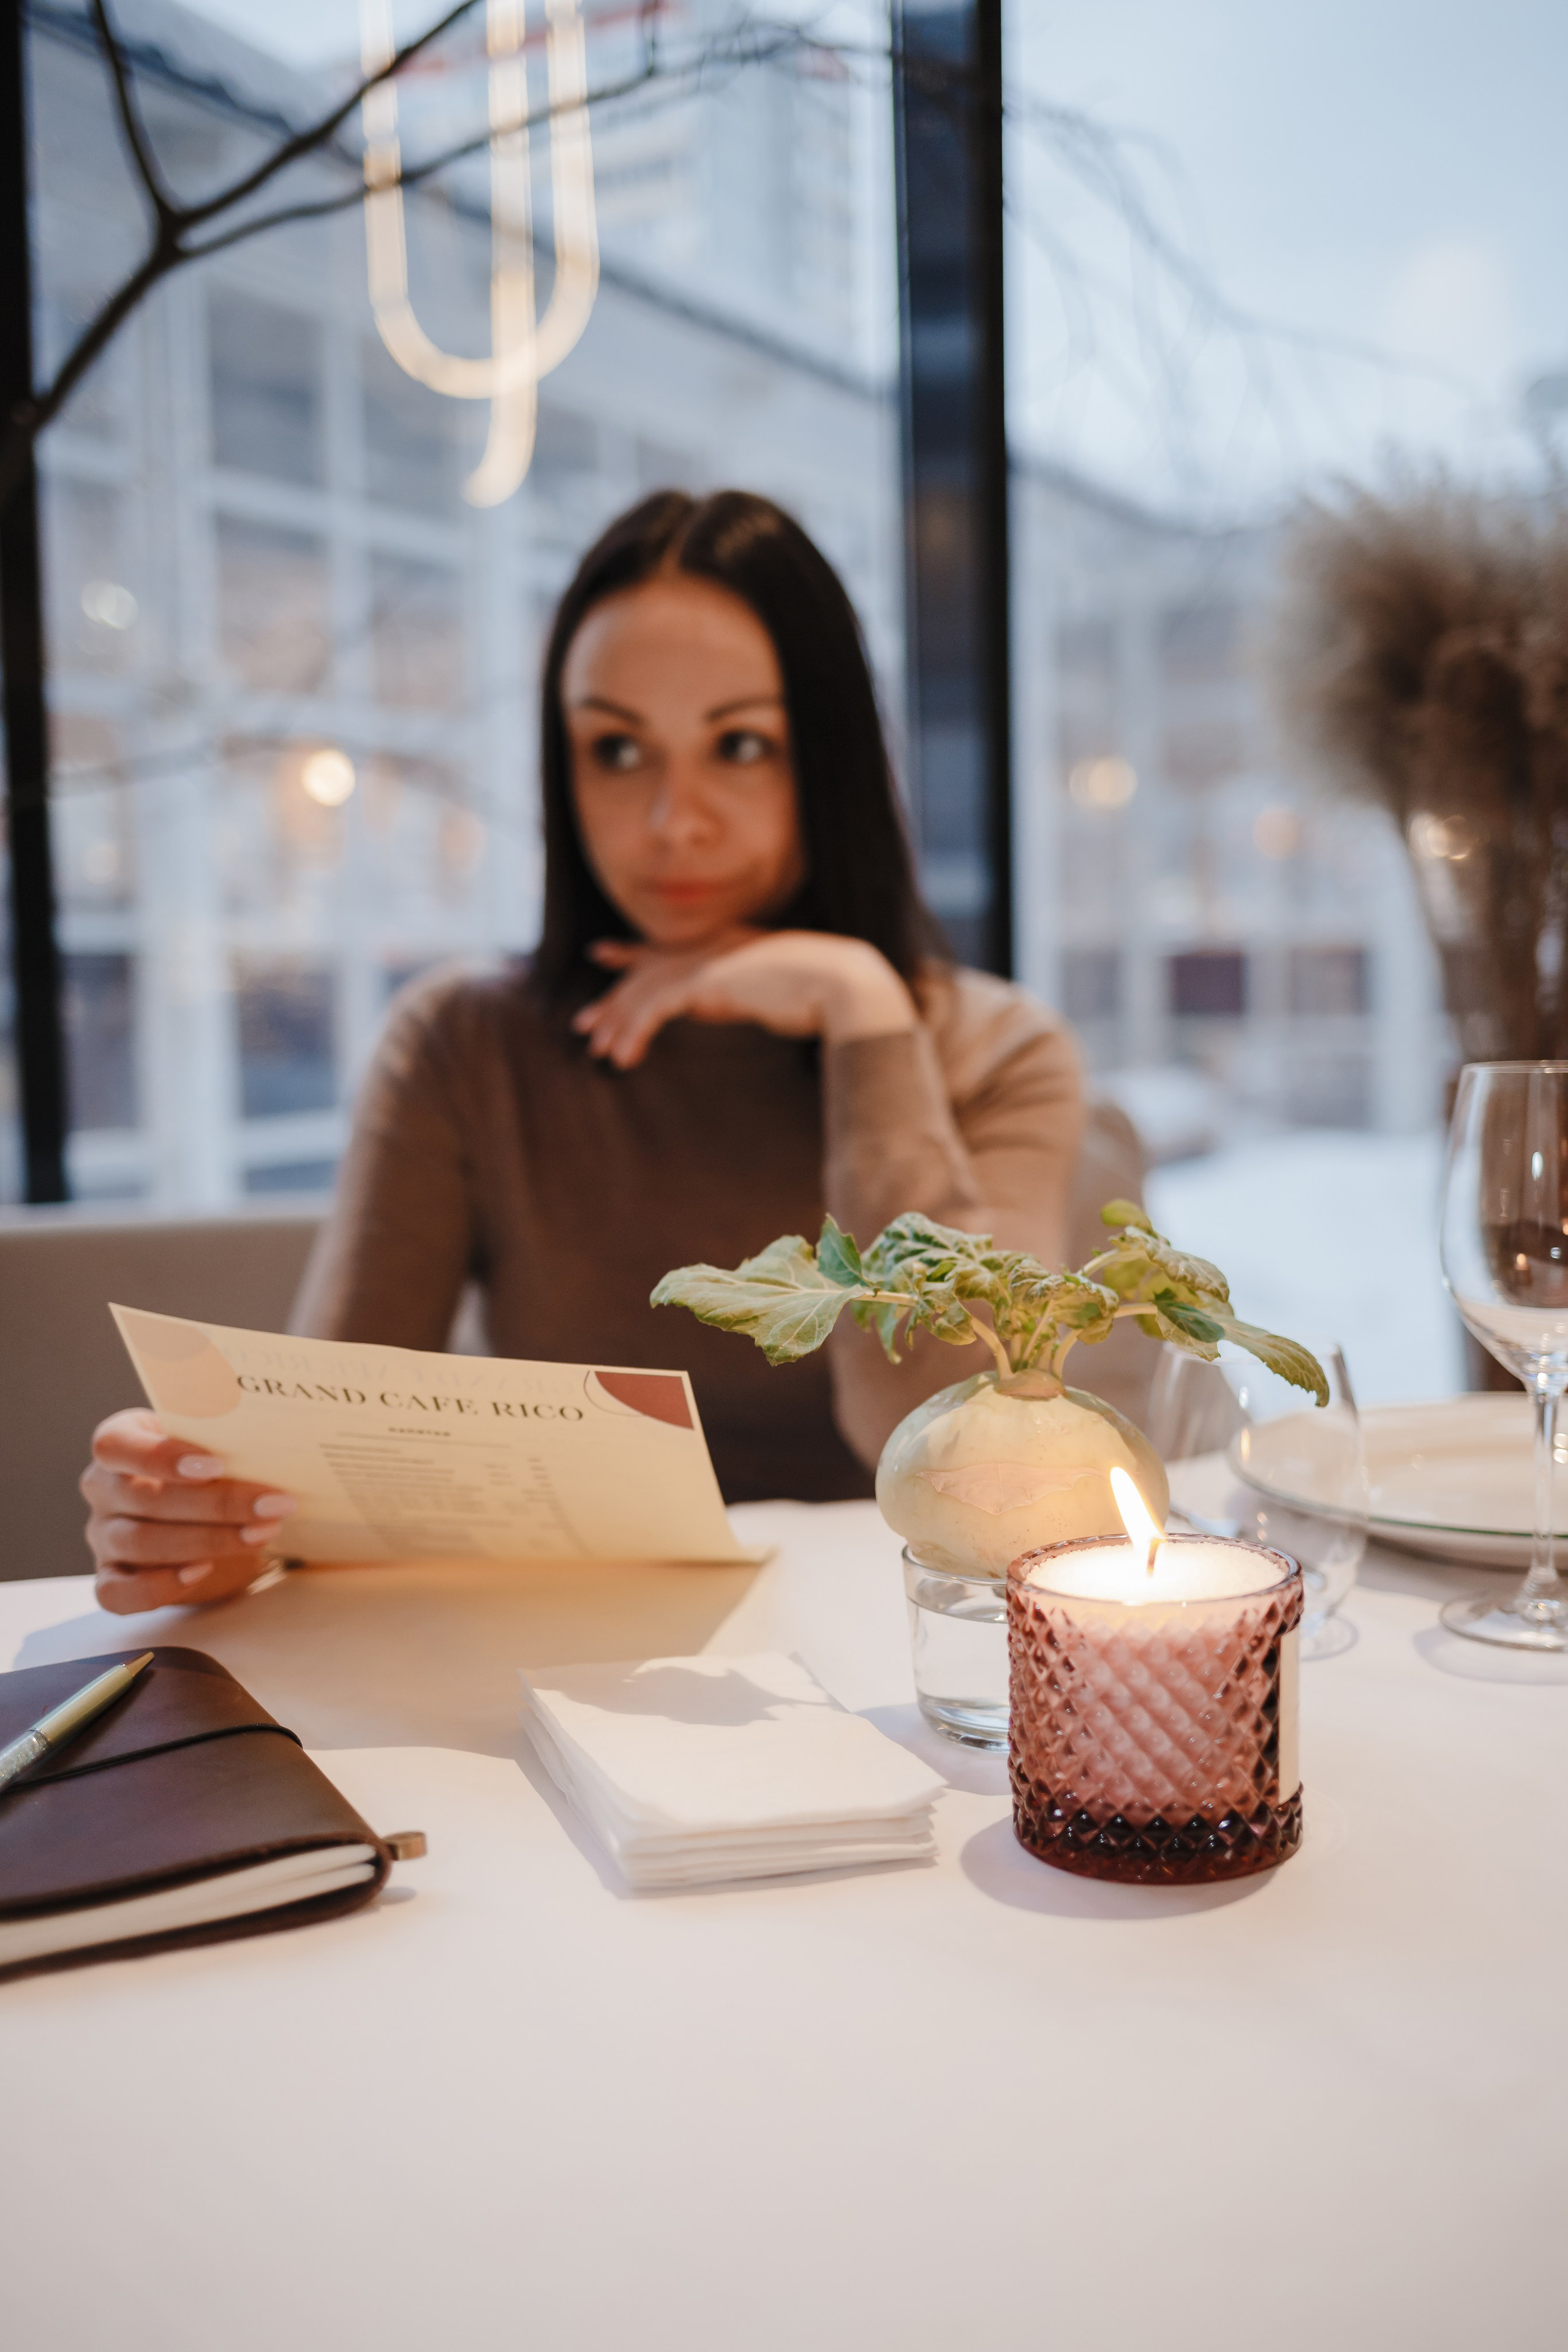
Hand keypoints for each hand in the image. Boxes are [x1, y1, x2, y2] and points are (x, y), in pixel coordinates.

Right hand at [81, 1409, 298, 1615]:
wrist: (208, 1517)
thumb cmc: (210, 1469)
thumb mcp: (214, 1448)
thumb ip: (224, 1445)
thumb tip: (266, 1451)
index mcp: (119, 1443)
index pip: (115, 1445)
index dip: (161, 1456)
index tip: (216, 1466)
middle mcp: (102, 1488)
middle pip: (144, 1498)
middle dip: (215, 1504)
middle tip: (271, 1505)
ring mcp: (102, 1535)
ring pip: (140, 1541)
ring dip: (206, 1541)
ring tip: (259, 1534)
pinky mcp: (110, 1578)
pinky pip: (120, 1592)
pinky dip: (161, 1585)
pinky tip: (203, 1571)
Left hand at [571, 929, 916, 1069]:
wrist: (843, 985)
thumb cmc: (819, 995)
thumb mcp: (763, 994)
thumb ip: (731, 996)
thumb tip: (708, 1006)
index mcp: (725, 946)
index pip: (667, 947)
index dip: (630, 951)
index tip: (601, 953)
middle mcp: (712, 946)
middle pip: (647, 970)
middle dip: (613, 998)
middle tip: (584, 1025)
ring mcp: (709, 958)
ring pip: (645, 988)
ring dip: (619, 1021)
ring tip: (602, 1052)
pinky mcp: (708, 977)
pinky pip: (656, 1005)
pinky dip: (635, 1030)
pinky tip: (624, 1056)